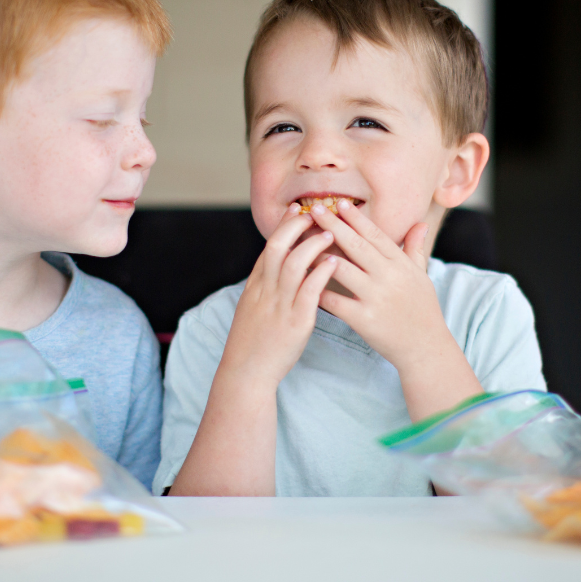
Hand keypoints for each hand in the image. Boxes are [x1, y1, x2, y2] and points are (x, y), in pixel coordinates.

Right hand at [222, 204, 339, 386]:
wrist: (247, 372)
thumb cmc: (253, 342)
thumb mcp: (252, 308)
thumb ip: (265, 286)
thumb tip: (277, 266)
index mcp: (255, 286)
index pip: (269, 247)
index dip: (283, 226)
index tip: (296, 209)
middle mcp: (265, 292)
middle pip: (278, 248)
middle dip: (296, 226)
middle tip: (314, 213)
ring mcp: (279, 306)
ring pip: (294, 265)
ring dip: (312, 245)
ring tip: (330, 233)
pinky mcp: (295, 323)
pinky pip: (309, 292)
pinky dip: (320, 274)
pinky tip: (334, 263)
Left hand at [308, 200, 483, 419]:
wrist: (425, 347)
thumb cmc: (421, 309)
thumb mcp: (422, 276)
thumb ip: (415, 249)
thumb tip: (421, 223)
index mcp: (401, 264)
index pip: (376, 234)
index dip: (356, 218)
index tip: (340, 202)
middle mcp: (389, 277)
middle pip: (356, 245)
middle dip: (333, 225)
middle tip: (314, 209)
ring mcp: (376, 298)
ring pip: (343, 269)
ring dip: (321, 254)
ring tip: (303, 241)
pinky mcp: (365, 320)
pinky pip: (336, 301)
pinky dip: (319, 290)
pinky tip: (303, 280)